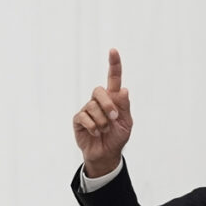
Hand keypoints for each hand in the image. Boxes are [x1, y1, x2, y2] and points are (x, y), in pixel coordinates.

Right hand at [73, 48, 132, 176]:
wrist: (106, 154)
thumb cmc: (117, 137)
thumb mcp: (126, 123)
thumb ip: (124, 107)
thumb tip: (124, 90)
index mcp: (113, 99)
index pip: (113, 79)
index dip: (114, 64)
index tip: (113, 51)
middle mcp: (99, 101)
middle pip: (99, 91)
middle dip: (108, 104)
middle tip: (114, 118)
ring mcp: (88, 109)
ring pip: (92, 106)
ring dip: (102, 121)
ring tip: (105, 130)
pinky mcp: (79, 119)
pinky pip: (84, 117)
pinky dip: (93, 126)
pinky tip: (96, 133)